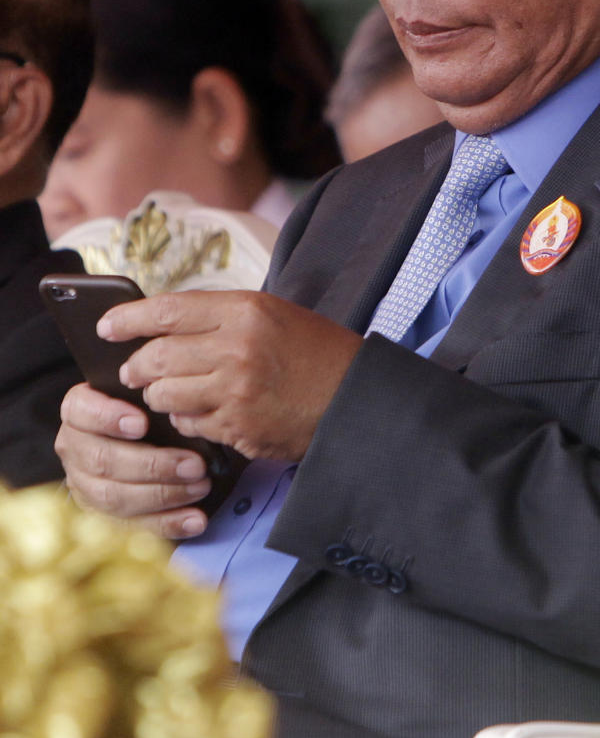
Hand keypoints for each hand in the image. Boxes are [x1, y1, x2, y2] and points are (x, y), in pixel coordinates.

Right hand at [56, 381, 213, 538]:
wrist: (121, 440)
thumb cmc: (136, 409)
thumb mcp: (138, 395)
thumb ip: (150, 397)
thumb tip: (181, 406)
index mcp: (78, 412)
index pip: (82, 411)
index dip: (109, 418)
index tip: (142, 424)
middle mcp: (74, 448)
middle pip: (104, 461)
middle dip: (154, 466)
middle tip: (194, 465)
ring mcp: (83, 485)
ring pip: (115, 497)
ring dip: (164, 495)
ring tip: (199, 488)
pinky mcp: (101, 515)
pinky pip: (132, 526)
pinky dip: (167, 524)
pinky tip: (194, 520)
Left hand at [100, 289, 361, 461]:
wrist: (355, 397)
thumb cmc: (315, 352)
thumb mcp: (272, 314)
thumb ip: (221, 316)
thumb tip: (164, 325)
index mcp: (245, 310)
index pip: (167, 310)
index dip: (128, 318)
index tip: (106, 327)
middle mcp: (237, 348)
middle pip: (157, 357)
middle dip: (136, 367)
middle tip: (133, 371)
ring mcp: (236, 391)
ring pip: (165, 395)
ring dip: (160, 396)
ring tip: (171, 393)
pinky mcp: (238, 428)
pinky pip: (189, 424)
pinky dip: (188, 420)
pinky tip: (204, 413)